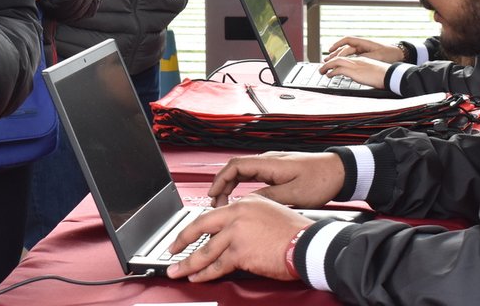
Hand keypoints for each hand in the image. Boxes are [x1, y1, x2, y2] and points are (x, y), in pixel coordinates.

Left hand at [166, 194, 310, 282]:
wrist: (306, 243)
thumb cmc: (293, 232)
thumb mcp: (268, 213)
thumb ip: (247, 219)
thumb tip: (231, 234)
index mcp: (243, 203)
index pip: (213, 214)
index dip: (197, 227)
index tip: (188, 235)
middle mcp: (237, 214)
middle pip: (201, 227)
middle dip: (182, 240)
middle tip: (172, 249)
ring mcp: (237, 232)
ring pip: (206, 250)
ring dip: (188, 262)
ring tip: (177, 269)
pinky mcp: (240, 251)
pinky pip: (217, 265)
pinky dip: (204, 273)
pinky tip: (197, 277)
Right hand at [208, 150, 344, 207]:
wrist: (339, 172)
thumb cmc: (321, 180)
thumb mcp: (294, 194)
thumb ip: (268, 197)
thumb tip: (248, 203)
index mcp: (269, 164)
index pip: (235, 166)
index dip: (220, 180)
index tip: (212, 194)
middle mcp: (268, 161)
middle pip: (235, 168)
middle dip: (221, 184)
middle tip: (215, 202)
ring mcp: (272, 164)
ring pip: (243, 172)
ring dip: (230, 185)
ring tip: (224, 202)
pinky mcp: (277, 170)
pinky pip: (252, 175)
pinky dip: (242, 185)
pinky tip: (242, 197)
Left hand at [320, 52, 389, 88]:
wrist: (389, 75)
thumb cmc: (384, 76)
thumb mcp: (372, 73)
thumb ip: (364, 73)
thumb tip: (360, 77)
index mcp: (361, 60)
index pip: (346, 58)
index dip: (337, 61)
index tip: (332, 65)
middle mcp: (357, 60)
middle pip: (339, 58)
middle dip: (329, 62)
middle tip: (322, 67)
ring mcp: (355, 64)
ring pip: (336, 61)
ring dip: (327, 66)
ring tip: (321, 71)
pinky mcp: (354, 71)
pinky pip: (339, 69)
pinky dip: (331, 72)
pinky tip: (328, 75)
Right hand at [325, 35, 403, 63]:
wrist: (400, 54)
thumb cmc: (390, 54)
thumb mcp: (376, 56)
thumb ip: (363, 57)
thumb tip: (351, 60)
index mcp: (364, 43)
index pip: (347, 40)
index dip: (337, 44)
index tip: (330, 50)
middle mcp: (363, 45)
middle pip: (346, 48)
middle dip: (336, 53)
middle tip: (327, 60)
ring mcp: (364, 50)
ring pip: (348, 53)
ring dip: (340, 57)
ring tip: (331, 63)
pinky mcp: (367, 55)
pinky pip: (353, 57)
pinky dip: (347, 60)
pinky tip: (343, 66)